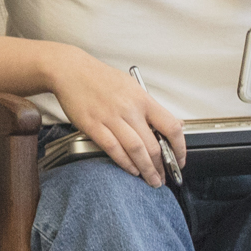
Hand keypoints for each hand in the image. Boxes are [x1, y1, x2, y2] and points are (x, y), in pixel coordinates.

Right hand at [46, 46, 185, 185]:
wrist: (71, 70)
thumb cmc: (100, 78)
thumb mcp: (132, 86)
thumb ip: (150, 107)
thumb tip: (172, 124)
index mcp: (142, 99)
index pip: (171, 127)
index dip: (179, 148)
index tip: (179, 159)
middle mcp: (129, 109)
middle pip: (153, 145)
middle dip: (162, 167)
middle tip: (163, 176)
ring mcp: (111, 118)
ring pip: (136, 151)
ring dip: (146, 169)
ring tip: (151, 179)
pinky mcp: (93, 126)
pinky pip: (113, 149)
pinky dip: (125, 163)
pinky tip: (131, 169)